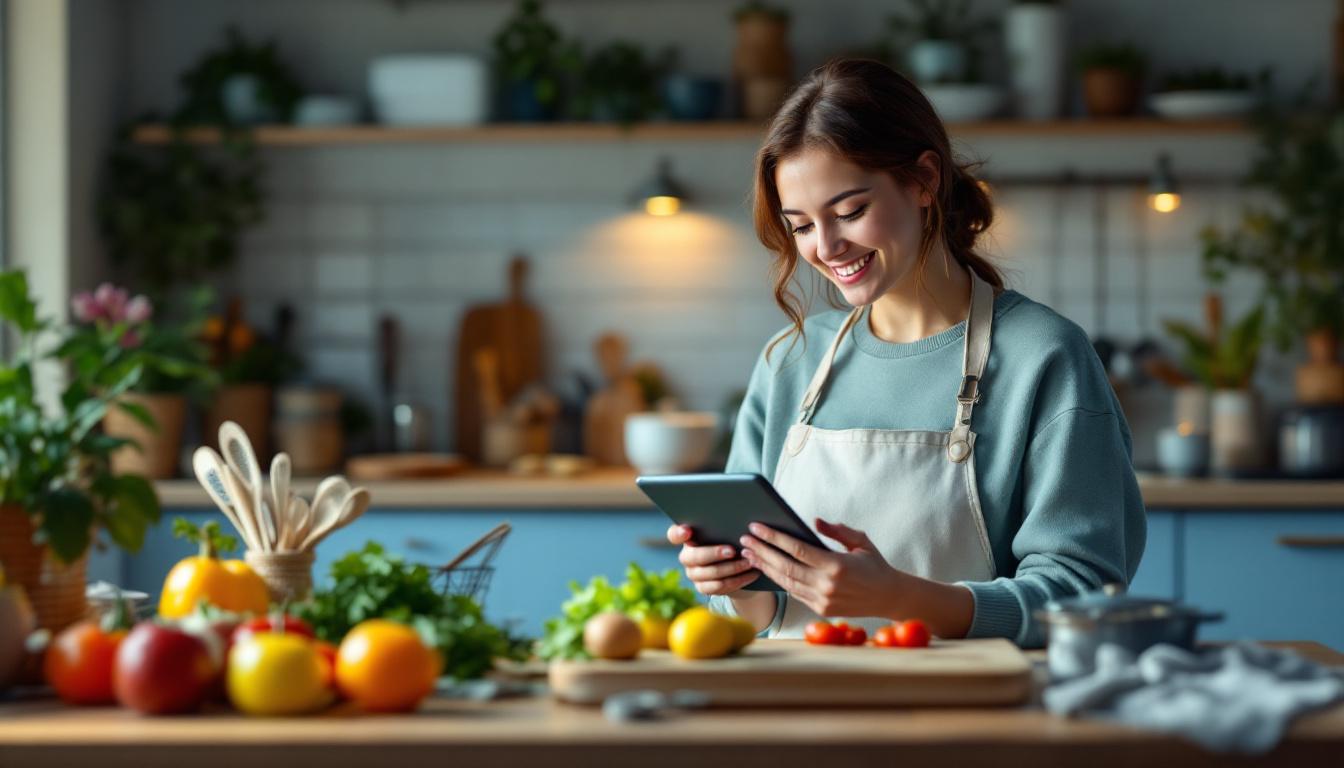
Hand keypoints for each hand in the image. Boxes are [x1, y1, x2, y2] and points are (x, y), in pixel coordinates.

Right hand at [667, 524, 758, 595]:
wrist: (737, 564)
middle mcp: (687, 557)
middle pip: (694, 556)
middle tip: (733, 550)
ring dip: (732, 568)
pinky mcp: (703, 588)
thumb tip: (738, 513)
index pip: (674, 534)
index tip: (688, 530)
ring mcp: (694, 574)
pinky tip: (751, 574)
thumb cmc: (731, 539)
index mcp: (688, 538)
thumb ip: (724, 524)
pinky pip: (719, 587)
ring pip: (710, 573)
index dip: (678, 533)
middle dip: (714, 553)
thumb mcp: (726, 530)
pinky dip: (738, 580)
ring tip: (749, 562)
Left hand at [740, 518, 903, 618]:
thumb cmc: (875, 565)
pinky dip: (779, 580)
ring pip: (786, 582)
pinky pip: (795, 592)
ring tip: (749, 554)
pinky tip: (767, 569)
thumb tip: (814, 521)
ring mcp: (823, 600)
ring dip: (765, 567)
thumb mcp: (860, 541)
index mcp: (837, 565)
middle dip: (762, 551)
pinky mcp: (821, 609)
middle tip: (744, 540)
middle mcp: (827, 585)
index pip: (797, 549)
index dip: (774, 538)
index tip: (757, 527)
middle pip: (785, 566)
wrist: (890, 597)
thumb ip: (837, 530)